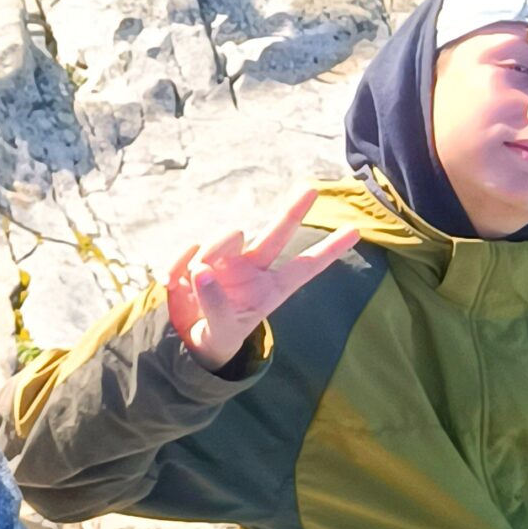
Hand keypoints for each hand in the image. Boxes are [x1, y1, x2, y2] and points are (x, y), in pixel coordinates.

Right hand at [165, 188, 361, 373]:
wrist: (189, 339)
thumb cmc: (218, 333)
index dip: (329, 250)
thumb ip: (215, 305)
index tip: (356, 231)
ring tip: (197, 274)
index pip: (304, 267)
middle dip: (292, 212)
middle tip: (310, 189)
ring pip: (228, 237)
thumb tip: (201, 271)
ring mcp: (224, 260)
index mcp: (269, 289)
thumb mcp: (221, 331)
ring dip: (214, 248)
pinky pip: (189, 250)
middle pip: (274, 235)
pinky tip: (171, 282)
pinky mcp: (196, 259)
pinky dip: (178, 264)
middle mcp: (251, 268)